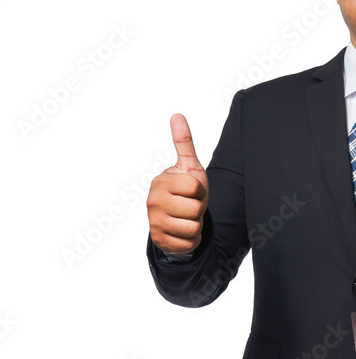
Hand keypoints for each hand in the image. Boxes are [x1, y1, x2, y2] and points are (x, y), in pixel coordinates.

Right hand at [146, 113, 209, 255]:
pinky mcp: (160, 241)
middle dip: (198, 209)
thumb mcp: (188, 167)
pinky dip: (191, 240)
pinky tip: (182, 232)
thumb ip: (184, 143)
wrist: (177, 219)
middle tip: (189, 206)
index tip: (191, 191)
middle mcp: (153, 202)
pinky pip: (189, 243)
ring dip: (196, 225)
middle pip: (195, 209)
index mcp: (161, 182)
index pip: (195, 188)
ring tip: (186, 218)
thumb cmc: (185, 191)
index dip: (200, 191)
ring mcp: (154, 222)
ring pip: (193, 227)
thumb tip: (177, 115)